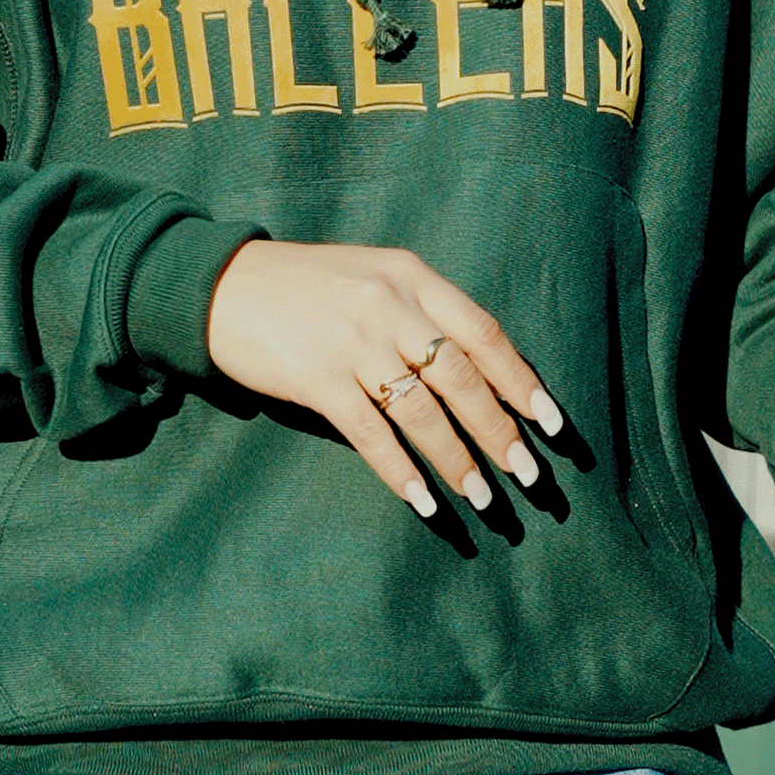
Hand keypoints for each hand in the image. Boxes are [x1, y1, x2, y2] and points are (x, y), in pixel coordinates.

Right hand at [205, 239, 563, 517]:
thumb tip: (481, 372)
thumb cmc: (307, 287)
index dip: (520, 380)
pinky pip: (371, 433)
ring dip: (457, 459)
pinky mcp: (316, 376)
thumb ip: (420, 310)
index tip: (551, 423)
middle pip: (460, 375)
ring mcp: (351, 340)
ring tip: (483, 496)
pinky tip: (423, 500)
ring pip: (422, 410)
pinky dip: (401, 471)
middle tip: (527, 475)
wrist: (223, 286)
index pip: (482, 331)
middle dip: (499, 430)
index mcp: (409, 274)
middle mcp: (387, 303)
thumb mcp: (372, 276)